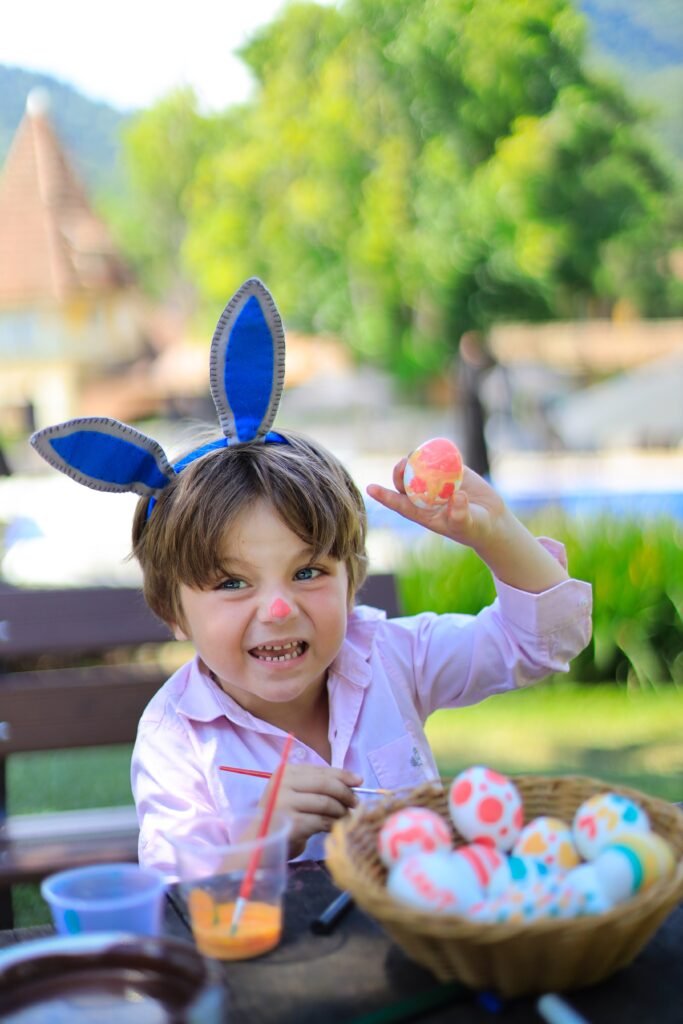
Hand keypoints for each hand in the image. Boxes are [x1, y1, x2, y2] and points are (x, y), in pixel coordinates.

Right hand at [260, 764, 361, 857]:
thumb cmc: (281, 816)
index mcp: (285, 772)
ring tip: (347, 816)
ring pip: (326, 803)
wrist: (260, 843)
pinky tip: (336, 827)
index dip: (343, 775)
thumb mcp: (295, 794)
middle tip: (356, 803)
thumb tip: (355, 780)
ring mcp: (286, 803)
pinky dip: (334, 824)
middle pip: (325, 784)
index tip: (359, 781)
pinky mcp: (292, 823)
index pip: (321, 770)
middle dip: (345, 793)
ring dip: (341, 811)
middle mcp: (283, 784)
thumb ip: (317, 785)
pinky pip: (322, 821)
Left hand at [366, 461, 505, 550]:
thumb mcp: (467, 524)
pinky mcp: (453, 471)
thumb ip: (460, 514)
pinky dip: (437, 451)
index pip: (399, 503)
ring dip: (415, 458)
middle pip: (405, 481)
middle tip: (404, 463)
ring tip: (416, 453)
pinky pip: (441, 459)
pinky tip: (435, 445)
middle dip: (400, 471)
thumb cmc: (475, 528)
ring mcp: (438, 482)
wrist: (493, 520)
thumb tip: (456, 496)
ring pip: (420, 467)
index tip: (370, 488)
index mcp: (422, 512)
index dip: (384, 496)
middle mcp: (426, 496)